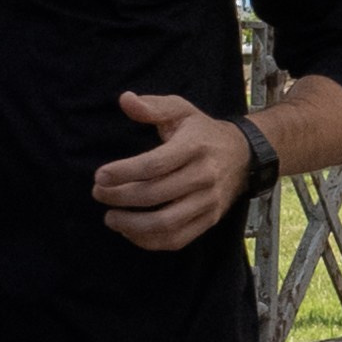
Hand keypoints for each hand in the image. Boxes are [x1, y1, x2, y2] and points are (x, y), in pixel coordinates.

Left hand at [93, 91, 255, 252]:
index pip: (155, 164)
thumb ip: (153, 106)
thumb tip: (125, 100)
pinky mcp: (210, 220)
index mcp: (194, 147)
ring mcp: (208, 202)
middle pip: (155, 194)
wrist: (243, 155)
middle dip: (120, 197)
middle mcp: (204, 176)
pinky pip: (178, 239)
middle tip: (98, 193)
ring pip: (166, 223)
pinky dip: (150, 241)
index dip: (124, 172)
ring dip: (132, 225)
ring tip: (110, 217)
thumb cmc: (202, 132)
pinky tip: (130, 231)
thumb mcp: (181, 110)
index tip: (100, 175)